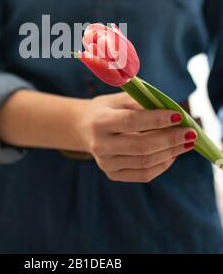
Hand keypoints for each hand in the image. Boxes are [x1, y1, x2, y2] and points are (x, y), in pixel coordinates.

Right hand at [77, 92, 196, 182]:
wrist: (84, 128)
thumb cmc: (108, 109)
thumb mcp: (119, 99)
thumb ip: (142, 102)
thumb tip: (172, 110)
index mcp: (99, 121)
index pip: (131, 121)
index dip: (157, 119)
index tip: (178, 114)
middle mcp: (100, 144)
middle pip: (141, 146)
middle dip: (170, 139)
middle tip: (189, 132)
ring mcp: (105, 163)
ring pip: (146, 162)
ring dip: (171, 152)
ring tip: (185, 142)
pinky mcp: (113, 174)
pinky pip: (144, 174)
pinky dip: (162, 164)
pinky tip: (172, 154)